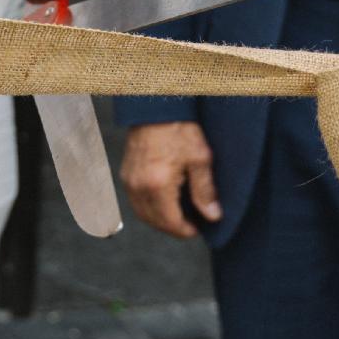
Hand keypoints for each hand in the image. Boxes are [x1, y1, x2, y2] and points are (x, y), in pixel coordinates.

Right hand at [120, 122, 219, 238]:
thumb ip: (205, 191)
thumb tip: (212, 216)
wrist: (157, 106)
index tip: (199, 229)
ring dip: (160, 221)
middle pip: (155, 222)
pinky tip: (164, 203)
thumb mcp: (200, 159)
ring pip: (143, 214)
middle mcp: (139, 187)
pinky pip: (136, 202)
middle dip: (173, 228)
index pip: (171, 223)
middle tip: (191, 225)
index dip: (186, 231)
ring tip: (179, 216)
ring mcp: (129, 181)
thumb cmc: (179, 129)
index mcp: (158, 185)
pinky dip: (150, 209)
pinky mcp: (126, 174)